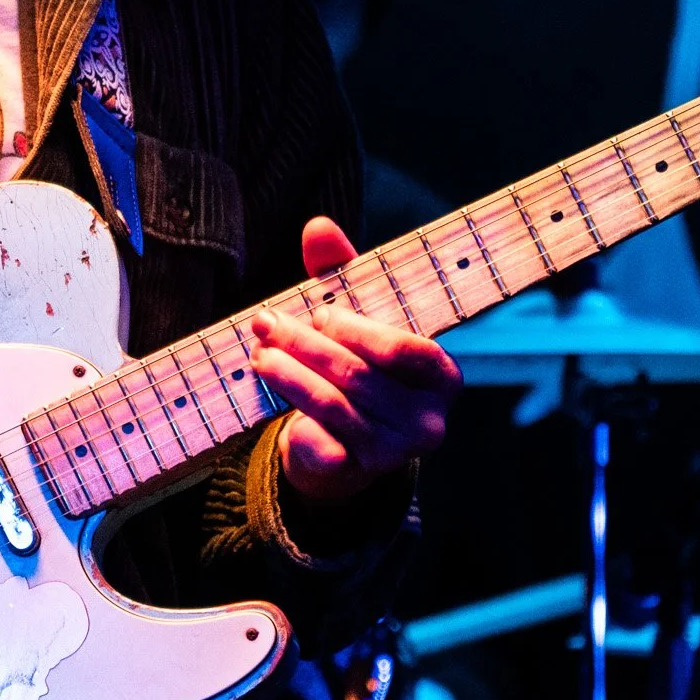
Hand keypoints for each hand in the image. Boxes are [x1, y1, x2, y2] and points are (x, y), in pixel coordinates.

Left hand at [249, 216, 462, 503]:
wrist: (341, 448)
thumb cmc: (356, 366)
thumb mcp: (352, 318)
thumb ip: (340, 271)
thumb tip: (318, 225)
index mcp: (441, 377)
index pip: (409, 351)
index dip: (360, 330)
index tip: (318, 312)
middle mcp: (428, 420)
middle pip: (360, 376)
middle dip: (305, 344)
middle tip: (265, 322)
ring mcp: (394, 453)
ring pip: (335, 406)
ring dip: (289, 375)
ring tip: (258, 352)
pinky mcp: (358, 474)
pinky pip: (320, 442)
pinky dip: (292, 417)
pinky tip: (270, 393)